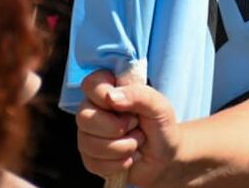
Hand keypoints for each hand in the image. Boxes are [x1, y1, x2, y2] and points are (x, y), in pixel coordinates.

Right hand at [76, 69, 182, 186]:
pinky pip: (92, 163)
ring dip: (122, 147)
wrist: (165, 158)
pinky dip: (118, 163)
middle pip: (83, 117)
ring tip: (136, 141)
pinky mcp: (90, 158)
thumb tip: (110, 96)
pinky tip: (128, 157)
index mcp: (110, 89)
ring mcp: (89, 135)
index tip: (122, 105)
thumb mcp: (158, 106)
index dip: (103, 96)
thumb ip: (137, 95)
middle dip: (116, 127)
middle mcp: (95, 110)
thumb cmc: (161, 126)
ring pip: (88, 143)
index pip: (90, 84)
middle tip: (135, 125)